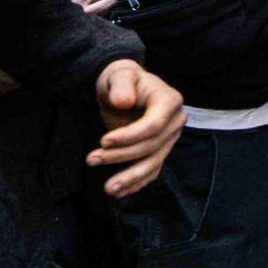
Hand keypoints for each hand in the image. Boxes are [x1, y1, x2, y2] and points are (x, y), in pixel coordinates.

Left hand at [91, 60, 184, 197]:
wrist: (124, 89)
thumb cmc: (121, 80)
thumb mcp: (119, 75)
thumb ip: (121, 85)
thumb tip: (124, 101)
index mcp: (170, 100)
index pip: (154, 125)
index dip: (130, 137)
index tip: (103, 141)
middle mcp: (175, 121)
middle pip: (152, 146)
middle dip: (122, 156)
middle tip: (92, 159)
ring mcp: (170, 137)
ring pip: (154, 162)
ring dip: (131, 177)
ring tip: (108, 188)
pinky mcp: (161, 150)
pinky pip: (152, 170)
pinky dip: (137, 183)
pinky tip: (120, 192)